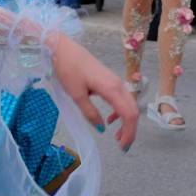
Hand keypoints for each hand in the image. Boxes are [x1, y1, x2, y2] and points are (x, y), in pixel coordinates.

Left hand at [50, 35, 137, 150]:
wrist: (62, 48)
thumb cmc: (67, 69)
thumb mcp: (76, 94)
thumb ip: (90, 112)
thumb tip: (102, 128)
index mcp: (112, 89)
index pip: (129, 115)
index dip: (129, 132)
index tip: (123, 147)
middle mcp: (118, 85)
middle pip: (133, 111)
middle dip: (130, 130)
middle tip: (122, 146)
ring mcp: (115, 81)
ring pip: (129, 105)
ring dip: (126, 121)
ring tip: (118, 136)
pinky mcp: (109, 79)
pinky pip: (121, 99)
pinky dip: (120, 111)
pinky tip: (111, 119)